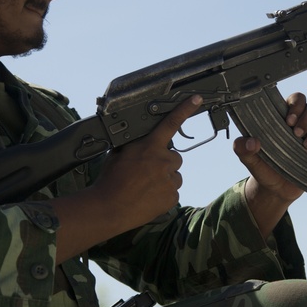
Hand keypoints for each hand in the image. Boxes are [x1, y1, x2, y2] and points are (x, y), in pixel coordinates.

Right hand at [92, 94, 202, 227]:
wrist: (109, 208)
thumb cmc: (110, 180)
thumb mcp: (117, 154)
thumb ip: (133, 144)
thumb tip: (138, 140)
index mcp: (149, 147)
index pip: (170, 123)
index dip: (185, 109)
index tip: (197, 99)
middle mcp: (163, 161)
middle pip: (174, 157)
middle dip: (165, 163)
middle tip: (147, 173)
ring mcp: (169, 180)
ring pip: (174, 176)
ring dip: (165, 179)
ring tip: (145, 187)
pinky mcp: (172, 197)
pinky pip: (172, 193)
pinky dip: (163, 195)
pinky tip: (148, 197)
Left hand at [233, 92, 306, 235]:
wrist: (275, 190)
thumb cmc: (263, 168)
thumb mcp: (249, 159)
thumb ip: (243, 149)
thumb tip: (250, 141)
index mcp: (284, 118)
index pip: (297, 99)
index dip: (296, 105)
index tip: (289, 121)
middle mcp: (303, 123)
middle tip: (297, 135)